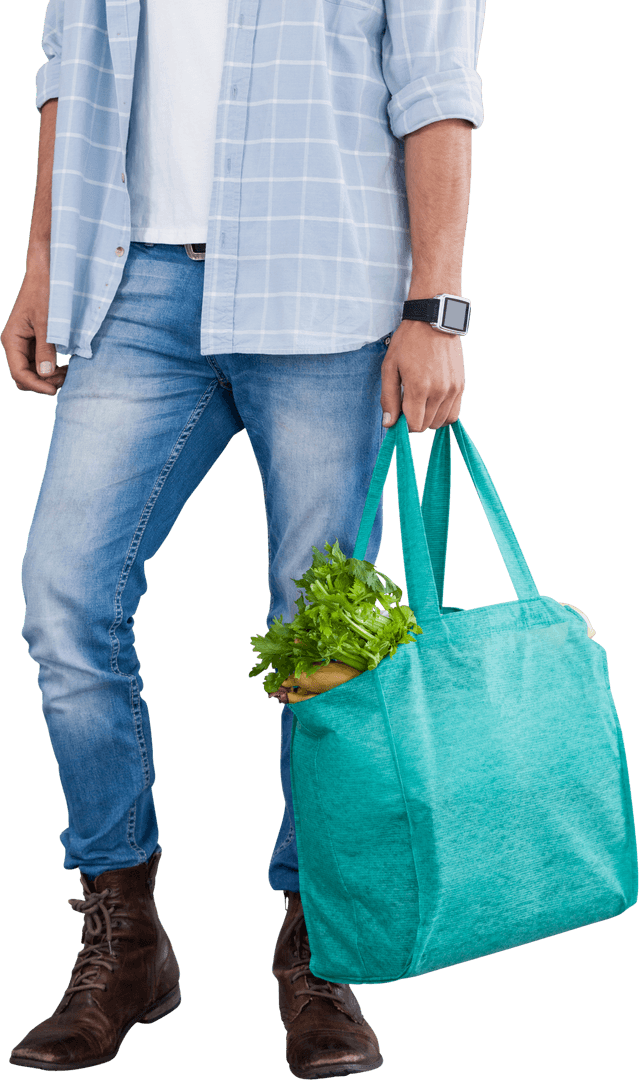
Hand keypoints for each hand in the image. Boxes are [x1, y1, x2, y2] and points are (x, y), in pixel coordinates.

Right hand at [2, 264, 67, 395]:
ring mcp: (25, 344)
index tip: (54, 390)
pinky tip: (66, 366)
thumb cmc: (45, 292)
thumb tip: (45, 374)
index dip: (36, 385)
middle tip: (64, 378)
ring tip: (68, 372)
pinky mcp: (36, 342)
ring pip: (33, 372)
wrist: (48, 273)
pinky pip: (41, 363)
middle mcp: (16, 344)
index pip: (19, 373)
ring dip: (49, 377)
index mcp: (12, 339)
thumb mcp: (47, 321)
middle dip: (42, 382)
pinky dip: (52, 368)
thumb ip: (46, 348)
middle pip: (24, 377)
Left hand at [380, 319, 464, 431]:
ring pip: (440, 422)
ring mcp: (453, 389)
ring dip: (428, 417)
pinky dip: (442, 413)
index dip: (404, 424)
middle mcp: (439, 392)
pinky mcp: (461, 386)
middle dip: (415, 419)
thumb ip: (388, 398)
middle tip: (408, 403)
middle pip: (426, 425)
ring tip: (421, 400)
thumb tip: (389, 424)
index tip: (399, 412)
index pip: (414, 425)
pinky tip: (433, 402)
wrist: (433, 321)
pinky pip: (453, 414)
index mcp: (419, 388)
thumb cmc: (408, 342)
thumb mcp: (389, 367)